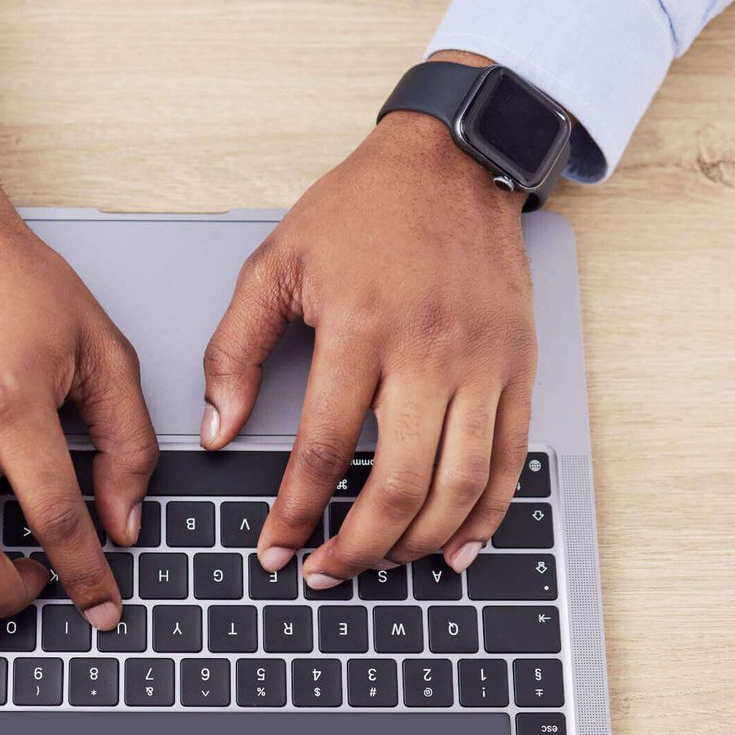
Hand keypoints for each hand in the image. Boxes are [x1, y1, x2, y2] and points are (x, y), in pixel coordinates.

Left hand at [202, 55, 535, 583]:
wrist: (452, 161)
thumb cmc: (361, 210)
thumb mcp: (275, 264)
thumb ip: (235, 350)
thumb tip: (216, 431)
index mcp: (359, 328)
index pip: (322, 450)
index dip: (294, 514)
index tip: (275, 549)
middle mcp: (427, 352)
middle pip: (398, 484)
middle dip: (357, 547)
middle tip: (325, 573)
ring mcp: (482, 363)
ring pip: (459, 484)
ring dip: (417, 543)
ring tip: (379, 565)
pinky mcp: (518, 366)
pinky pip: (510, 459)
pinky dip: (486, 515)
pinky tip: (455, 547)